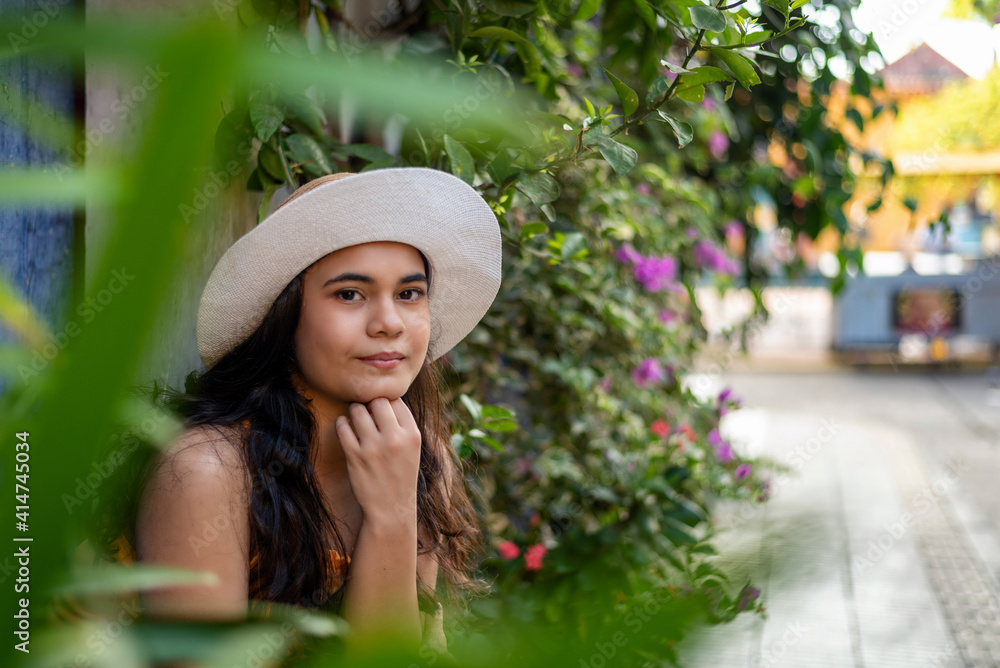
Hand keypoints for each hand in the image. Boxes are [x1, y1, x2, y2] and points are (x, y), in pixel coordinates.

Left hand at [336, 397, 420, 525]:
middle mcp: (395, 439)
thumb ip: (402, 425)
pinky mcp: (355, 457)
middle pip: (378, 401)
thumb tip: (384, 398)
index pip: (396, 400)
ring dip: (354, 410)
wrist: (391, 509)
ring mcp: (374, 448)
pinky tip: (345, 427)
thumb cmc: (401, 475)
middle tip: (365, 410)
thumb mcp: (412, 449)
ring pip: (358, 410)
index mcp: (412, 435)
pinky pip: (343, 427)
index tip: (380, 409)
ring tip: (354, 417)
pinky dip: (342, 423)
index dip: (386, 401)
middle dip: (369, 402)